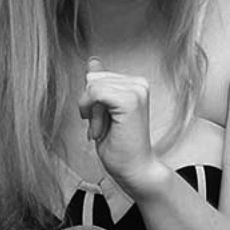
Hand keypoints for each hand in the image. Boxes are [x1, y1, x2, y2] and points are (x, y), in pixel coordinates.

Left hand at [78, 57, 165, 197]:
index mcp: (135, 83)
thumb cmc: (121, 145)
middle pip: (93, 80)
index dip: (91, 101)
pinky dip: (93, 115)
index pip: (95, 77)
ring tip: (106, 130)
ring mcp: (137, 90)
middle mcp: (139, 83)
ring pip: (93, 87)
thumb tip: (93, 62)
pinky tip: (102, 129)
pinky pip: (96, 93)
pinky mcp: (131, 100)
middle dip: (90, 105)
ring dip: (92, 113)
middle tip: (104, 127)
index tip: (102, 121)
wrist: (134, 168)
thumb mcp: (103, 110)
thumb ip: (100, 85)